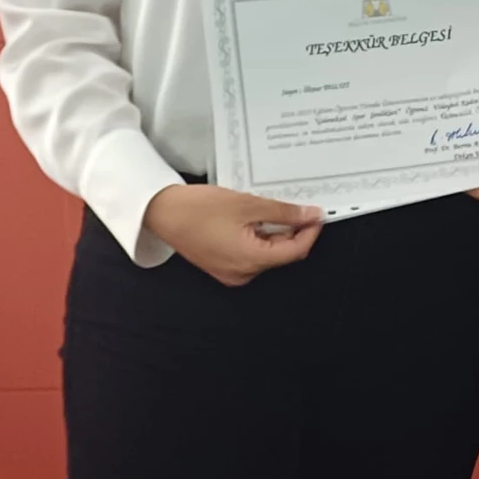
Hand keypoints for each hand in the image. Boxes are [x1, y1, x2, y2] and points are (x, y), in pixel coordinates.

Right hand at [143, 184, 321, 285]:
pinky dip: (257, 236)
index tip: (317, 213)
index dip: (310, 231)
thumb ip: (282, 212)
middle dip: (292, 230)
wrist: (161, 213)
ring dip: (274, 232)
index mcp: (251, 261)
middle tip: (295, 204)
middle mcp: (243, 273)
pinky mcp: (222, 265)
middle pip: (282, 253)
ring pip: (266, 253)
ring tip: (269, 207)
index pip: (295, 250)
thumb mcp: (247, 205)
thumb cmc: (197, 210)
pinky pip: (250, 253)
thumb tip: (309, 216)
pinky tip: (253, 217)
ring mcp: (231, 272)